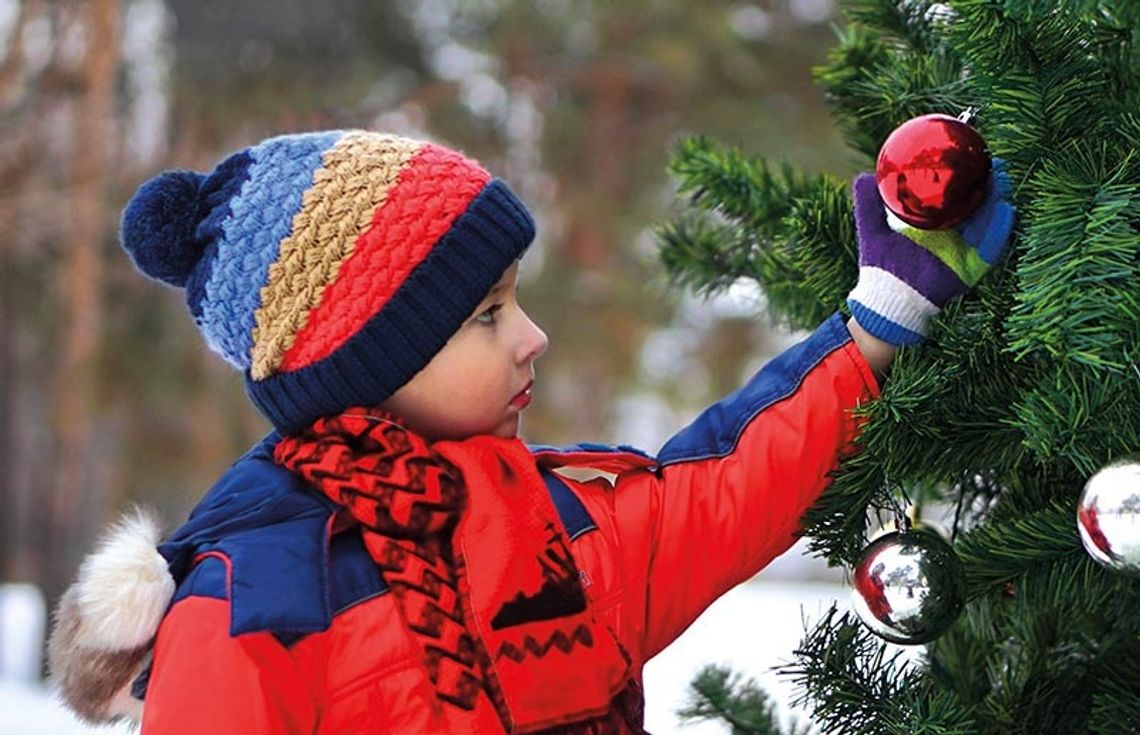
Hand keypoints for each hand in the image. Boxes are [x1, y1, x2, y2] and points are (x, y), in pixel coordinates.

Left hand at [846, 160, 1015, 345]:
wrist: (884, 301)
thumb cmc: (880, 268)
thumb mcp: (873, 230)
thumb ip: (869, 204)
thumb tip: (865, 176)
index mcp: (934, 226)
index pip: (956, 198)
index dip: (967, 179)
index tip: (972, 157)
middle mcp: (952, 237)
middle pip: (978, 207)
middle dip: (989, 185)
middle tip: (994, 163)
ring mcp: (963, 252)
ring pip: (987, 223)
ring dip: (997, 201)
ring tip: (1000, 180)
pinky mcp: (969, 269)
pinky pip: (990, 248)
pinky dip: (999, 230)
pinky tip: (1007, 211)